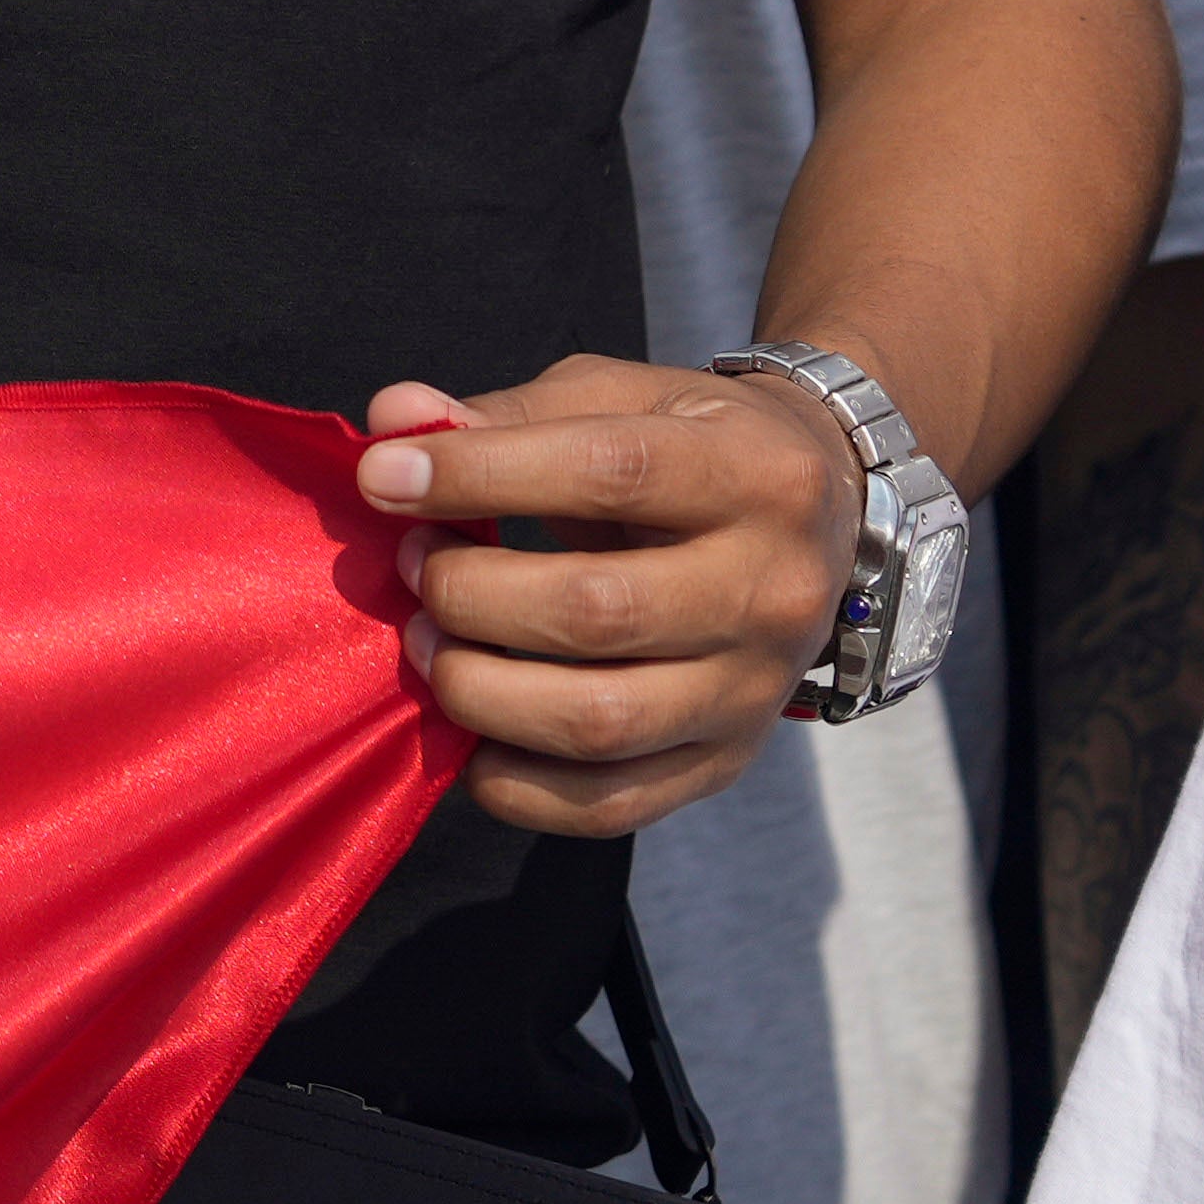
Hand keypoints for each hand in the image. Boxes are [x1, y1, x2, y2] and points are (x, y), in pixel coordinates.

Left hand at [354, 351, 861, 837]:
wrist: (820, 519)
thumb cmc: (689, 447)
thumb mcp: (615, 399)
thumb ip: (503, 413)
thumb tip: (394, 421)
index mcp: (754, 476)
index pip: (608, 472)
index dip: (477, 475)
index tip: (384, 479)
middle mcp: (771, 591)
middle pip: (597, 613)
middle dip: (468, 593)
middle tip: (414, 565)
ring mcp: (753, 691)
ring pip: (596, 722)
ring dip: (475, 689)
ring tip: (425, 643)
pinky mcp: (725, 761)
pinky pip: (606, 804)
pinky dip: (511, 782)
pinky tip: (467, 731)